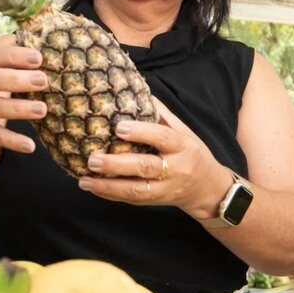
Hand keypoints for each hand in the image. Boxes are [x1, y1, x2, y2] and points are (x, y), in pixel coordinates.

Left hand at [74, 98, 225, 215]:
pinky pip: (132, 200)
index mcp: (183, 147)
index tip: (118, 128)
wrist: (209, 189)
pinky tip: (92, 187)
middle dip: (117, 164)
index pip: (163, 138)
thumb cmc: (191, 153)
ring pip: (137, 190)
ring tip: (84, 180)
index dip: (141, 133)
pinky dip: (110, 194)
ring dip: (108, 186)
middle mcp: (176, 169)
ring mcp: (166, 189)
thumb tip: (136, 90)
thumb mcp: (183, 132)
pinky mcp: (156, 202)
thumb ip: (161, 115)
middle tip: (92, 159)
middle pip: (146, 167)